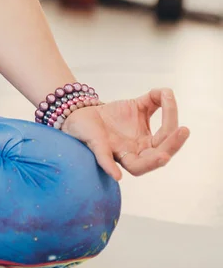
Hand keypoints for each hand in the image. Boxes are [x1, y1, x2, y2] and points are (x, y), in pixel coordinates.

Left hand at [61, 88, 189, 181]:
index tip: (172, 103)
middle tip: (183, 131)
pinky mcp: (98, 150)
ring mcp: (117, 154)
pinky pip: (104, 161)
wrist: (84, 114)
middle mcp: (135, 153)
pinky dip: (110, 167)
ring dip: (152, 162)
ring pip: (137, 167)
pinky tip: (117, 175)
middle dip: (172, 145)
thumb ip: (155, 98)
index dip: (172, 125)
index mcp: (146, 144)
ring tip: (164, 155)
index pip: (164, 139)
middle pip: (157, 157)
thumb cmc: (113, 115)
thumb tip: (168, 92)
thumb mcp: (137, 104)